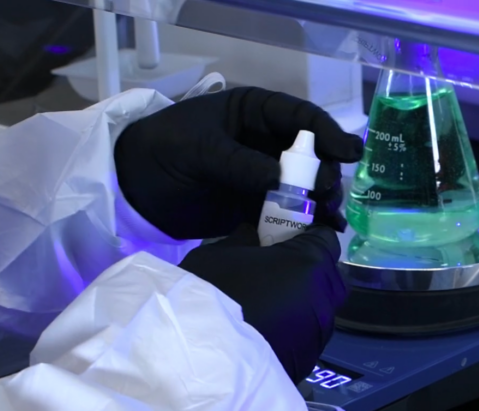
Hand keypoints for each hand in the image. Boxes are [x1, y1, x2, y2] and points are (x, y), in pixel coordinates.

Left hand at [115, 87, 363, 239]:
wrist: (131, 189)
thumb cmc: (160, 150)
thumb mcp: (197, 149)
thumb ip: (238, 163)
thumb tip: (280, 180)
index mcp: (253, 112)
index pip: (300, 117)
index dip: (327, 133)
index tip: (348, 152)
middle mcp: (266, 141)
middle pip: (312, 155)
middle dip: (326, 172)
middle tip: (328, 192)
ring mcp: (264, 175)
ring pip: (306, 185)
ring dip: (322, 200)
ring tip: (329, 217)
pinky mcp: (257, 205)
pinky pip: (290, 211)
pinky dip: (307, 222)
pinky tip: (325, 231)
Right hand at [178, 224, 346, 382]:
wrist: (203, 356)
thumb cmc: (211, 294)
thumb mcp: (220, 252)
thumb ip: (246, 240)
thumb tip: (254, 236)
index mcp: (310, 262)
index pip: (325, 236)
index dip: (306, 235)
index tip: (285, 239)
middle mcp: (326, 295)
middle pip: (328, 274)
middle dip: (308, 270)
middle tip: (275, 273)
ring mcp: (321, 330)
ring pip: (320, 308)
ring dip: (301, 303)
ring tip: (268, 308)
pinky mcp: (310, 358)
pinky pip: (308, 335)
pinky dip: (294, 331)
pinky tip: (268, 333)